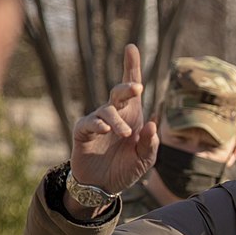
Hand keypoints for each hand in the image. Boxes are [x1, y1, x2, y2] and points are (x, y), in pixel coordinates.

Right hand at [70, 44, 157, 194]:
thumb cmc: (126, 169)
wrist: (103, 186)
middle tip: (137, 88)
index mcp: (132, 117)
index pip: (133, 90)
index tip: (131, 47)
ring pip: (107, 111)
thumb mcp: (145, 159)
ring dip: (117, 121)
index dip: (131, 68)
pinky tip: (106, 130)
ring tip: (126, 134)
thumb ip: (151, 143)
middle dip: (127, 87)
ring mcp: (98, 122)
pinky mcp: (83, 132)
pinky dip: (98, 124)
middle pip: (120, 93)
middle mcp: (115, 115)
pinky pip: (89, 123)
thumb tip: (152, 124)